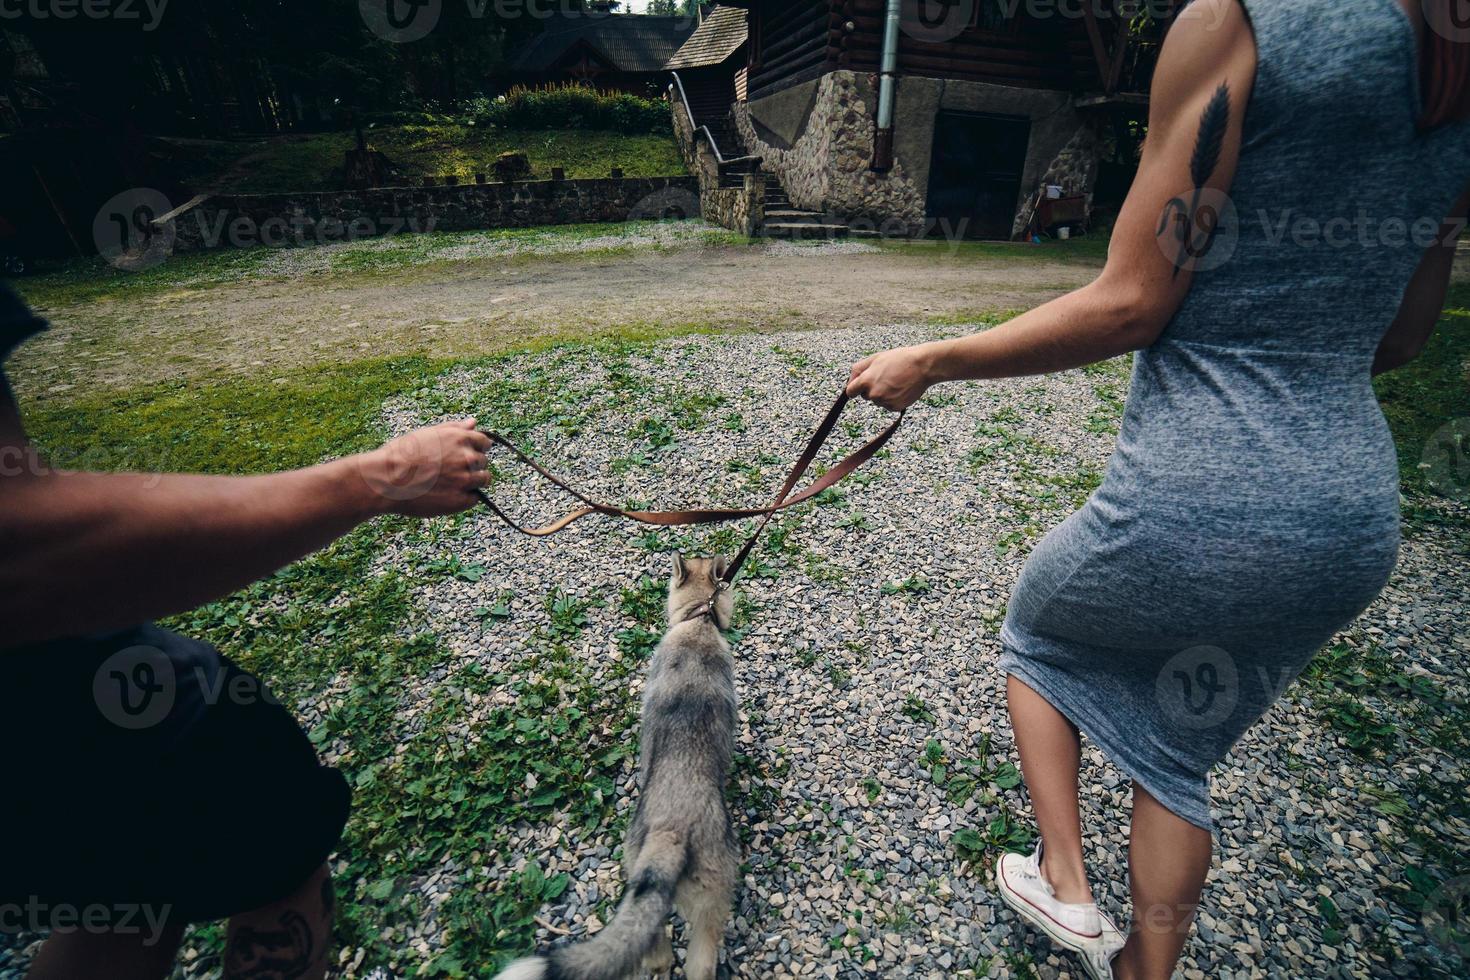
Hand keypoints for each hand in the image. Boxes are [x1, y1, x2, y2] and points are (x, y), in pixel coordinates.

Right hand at [358, 418, 491, 516]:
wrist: (385, 479)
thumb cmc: (401, 454)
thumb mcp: (427, 434)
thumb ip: (454, 428)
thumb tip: (473, 423)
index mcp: (460, 438)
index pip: (484, 442)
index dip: (476, 448)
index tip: (466, 454)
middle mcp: (466, 458)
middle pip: (483, 462)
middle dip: (472, 465)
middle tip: (450, 470)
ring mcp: (465, 480)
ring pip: (483, 480)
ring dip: (473, 481)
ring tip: (451, 483)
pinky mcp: (460, 500)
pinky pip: (473, 499)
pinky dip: (465, 498)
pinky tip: (447, 495)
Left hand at [846, 345, 936, 410]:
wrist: (922, 366)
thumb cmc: (899, 359)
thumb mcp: (875, 358)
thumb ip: (858, 369)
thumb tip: (850, 381)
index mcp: (866, 381)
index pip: (850, 392)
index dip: (855, 388)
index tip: (859, 387)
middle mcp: (874, 394)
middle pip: (866, 396)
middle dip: (871, 389)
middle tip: (885, 377)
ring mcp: (885, 402)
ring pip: (878, 401)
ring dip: (883, 394)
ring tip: (895, 381)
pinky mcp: (895, 407)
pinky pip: (888, 405)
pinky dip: (893, 399)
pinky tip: (901, 388)